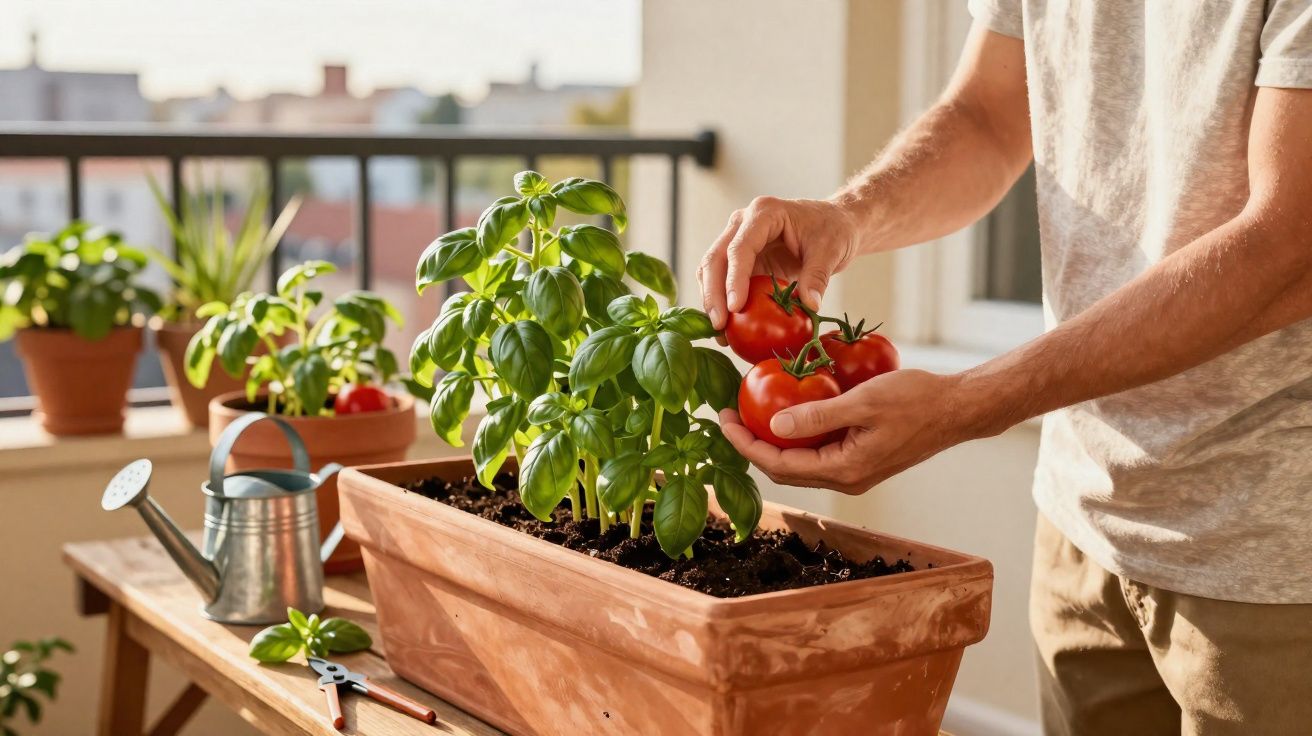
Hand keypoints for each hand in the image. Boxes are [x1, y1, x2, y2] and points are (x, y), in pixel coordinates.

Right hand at [698, 196, 861, 329]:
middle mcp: (743, 223)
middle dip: (713, 294)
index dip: (734, 279)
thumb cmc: (833, 229)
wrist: (835, 222)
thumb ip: (818, 277)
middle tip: (720, 325)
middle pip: (716, 258)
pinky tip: (728, 328)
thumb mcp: (830, 251)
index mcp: (765, 213)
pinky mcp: (740, 259)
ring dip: (712, 301)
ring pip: (711, 270)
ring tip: (720, 333)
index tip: (735, 308)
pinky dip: (722, 303)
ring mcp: (738, 240)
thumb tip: (810, 306)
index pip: (740, 248)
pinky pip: (722, 280)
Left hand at [719, 369, 985, 493]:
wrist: (957, 410)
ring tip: (748, 414)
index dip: (746, 444)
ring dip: (772, 441)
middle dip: (751, 444)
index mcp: (844, 469)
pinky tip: (785, 413)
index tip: (723, 420)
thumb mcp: (863, 402)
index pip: (779, 464)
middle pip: (784, 469)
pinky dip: (796, 437)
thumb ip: (819, 415)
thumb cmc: (917, 401)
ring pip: (800, 463)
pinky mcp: (860, 459)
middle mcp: (846, 478)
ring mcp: (854, 471)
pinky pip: (817, 453)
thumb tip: (775, 426)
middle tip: (728, 415)